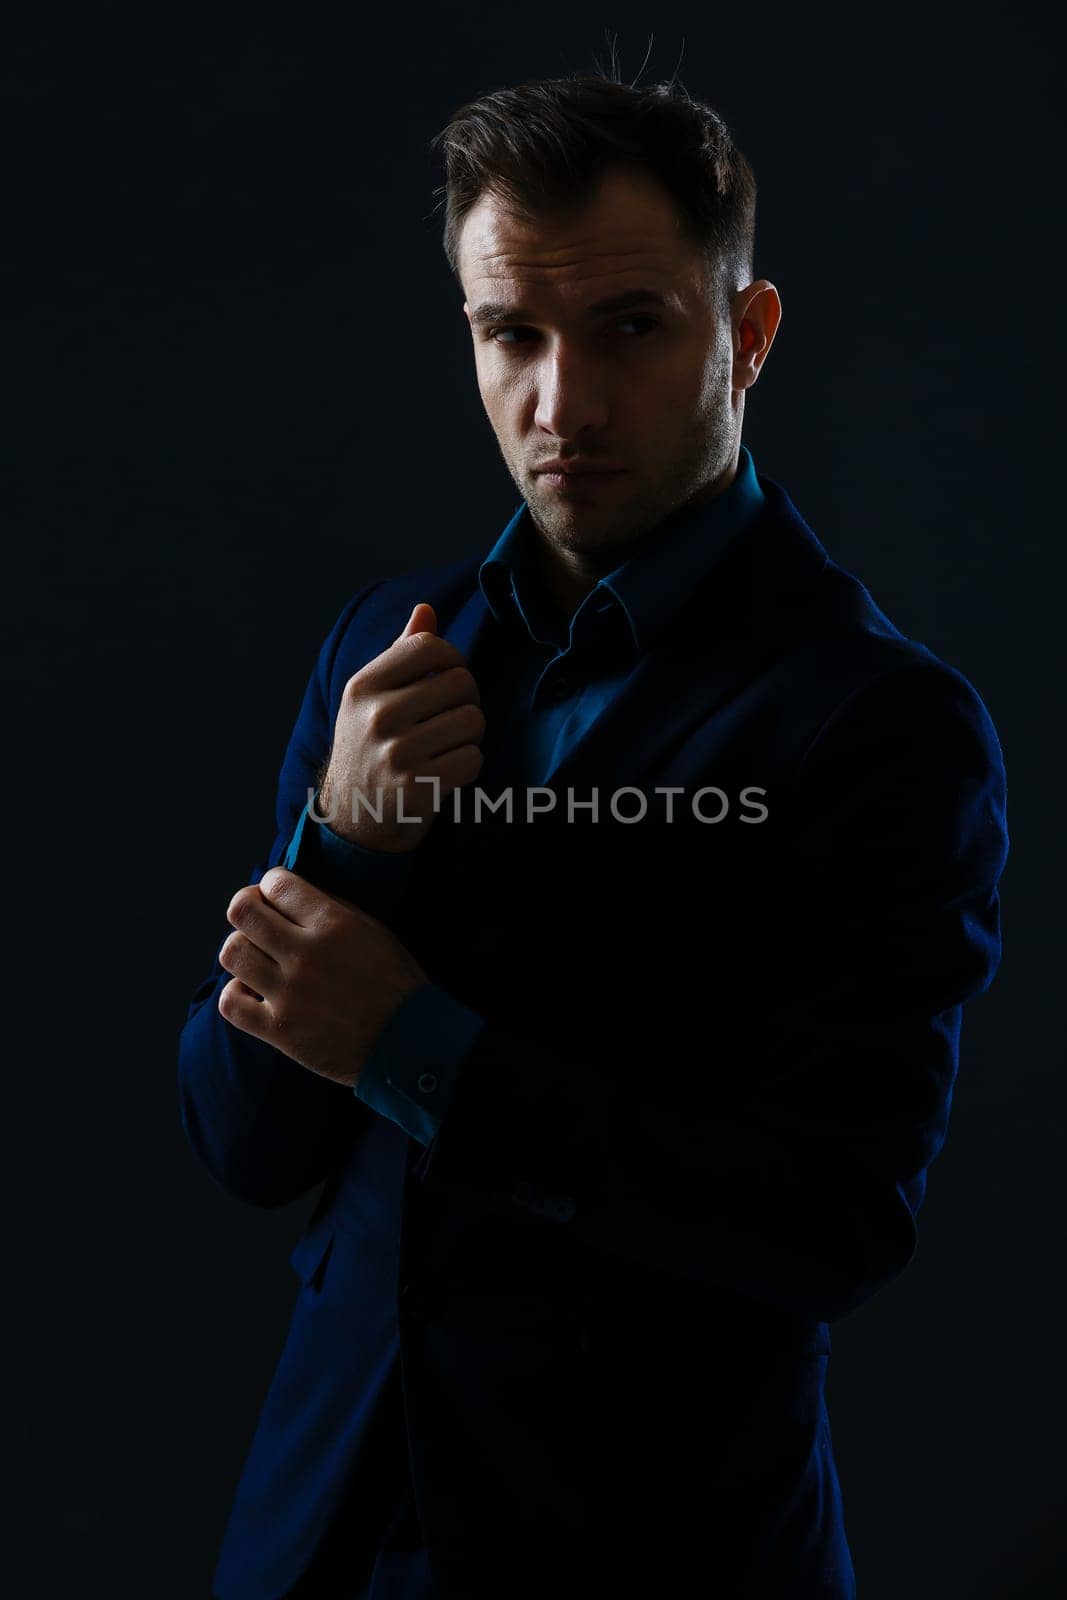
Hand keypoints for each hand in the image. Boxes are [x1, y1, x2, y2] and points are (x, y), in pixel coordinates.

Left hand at [217, 867, 428, 1088]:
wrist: (406, 1040)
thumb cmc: (393, 981)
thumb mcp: (373, 930)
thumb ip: (331, 906)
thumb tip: (288, 892)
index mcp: (334, 923)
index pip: (275, 883)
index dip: (270, 885)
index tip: (276, 898)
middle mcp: (307, 954)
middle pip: (242, 912)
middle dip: (246, 909)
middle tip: (257, 920)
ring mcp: (290, 993)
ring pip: (232, 953)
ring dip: (242, 951)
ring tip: (258, 958)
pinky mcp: (279, 1029)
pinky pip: (230, 1002)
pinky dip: (236, 994)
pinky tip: (254, 992)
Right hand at [318, 601, 485, 853]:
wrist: (353, 819)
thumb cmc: (370, 748)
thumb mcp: (371, 699)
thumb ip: (400, 654)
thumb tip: (426, 610)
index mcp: (362, 686)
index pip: (430, 647)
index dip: (452, 660)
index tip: (448, 680)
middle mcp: (376, 716)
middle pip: (460, 682)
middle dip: (466, 701)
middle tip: (450, 720)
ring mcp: (395, 754)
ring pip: (472, 721)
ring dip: (471, 735)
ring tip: (448, 746)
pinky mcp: (417, 788)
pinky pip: (473, 759)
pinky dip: (469, 766)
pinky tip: (447, 772)